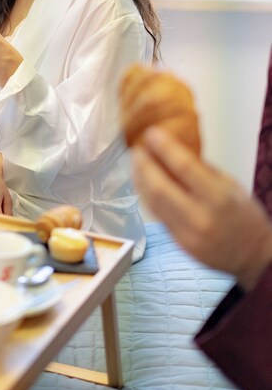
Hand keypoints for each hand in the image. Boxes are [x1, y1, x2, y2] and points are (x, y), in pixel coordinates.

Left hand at [132, 126, 271, 290]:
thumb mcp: (230, 186)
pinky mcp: (178, 243)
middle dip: (143, 164)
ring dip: (140, 179)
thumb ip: (200, 169)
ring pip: (152, 202)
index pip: (184, 167)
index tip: (152, 133)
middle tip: (137, 149)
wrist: (253, 256)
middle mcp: (200, 217)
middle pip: (159, 186)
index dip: (164, 148)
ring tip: (137, 163)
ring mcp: (187, 234)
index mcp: (218, 198)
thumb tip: (173, 148)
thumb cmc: (245, 217)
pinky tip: (144, 184)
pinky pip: (156, 215)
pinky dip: (147, 196)